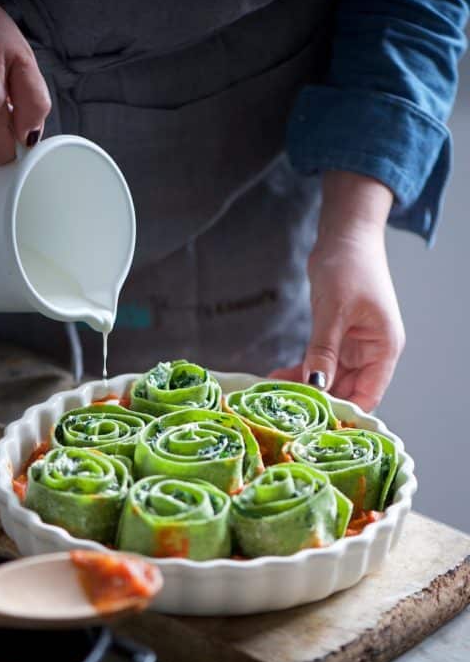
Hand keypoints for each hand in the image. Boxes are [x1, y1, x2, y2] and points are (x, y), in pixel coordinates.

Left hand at [271, 171, 404, 411]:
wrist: (343, 237)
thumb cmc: (350, 267)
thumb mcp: (334, 311)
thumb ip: (324, 349)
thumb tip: (316, 384)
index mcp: (384, 348)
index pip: (369, 394)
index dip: (345, 411)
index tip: (316, 424)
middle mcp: (372, 352)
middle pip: (347, 391)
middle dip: (319, 402)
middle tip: (287, 412)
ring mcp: (353, 347)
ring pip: (329, 379)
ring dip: (306, 387)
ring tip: (277, 397)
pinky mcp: (335, 338)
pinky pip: (319, 363)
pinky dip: (302, 371)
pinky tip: (279, 378)